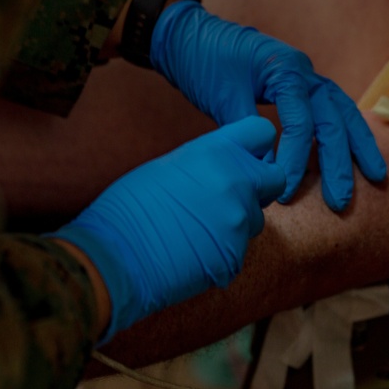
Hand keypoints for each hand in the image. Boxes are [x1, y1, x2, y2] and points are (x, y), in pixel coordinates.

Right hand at [51, 116, 285, 342]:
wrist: (115, 256)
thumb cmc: (129, 208)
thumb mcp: (168, 166)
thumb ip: (206, 161)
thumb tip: (223, 166)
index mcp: (216, 151)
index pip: (263, 132)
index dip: (257, 146)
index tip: (245, 158)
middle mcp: (235, 182)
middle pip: (274, 179)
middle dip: (258, 187)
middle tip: (227, 197)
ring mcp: (238, 221)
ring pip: (256, 219)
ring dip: (236, 223)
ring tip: (197, 229)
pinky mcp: (235, 255)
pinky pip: (238, 250)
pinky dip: (220, 252)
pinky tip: (190, 253)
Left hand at [149, 0, 386, 210]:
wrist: (187, 35)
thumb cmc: (202, 61)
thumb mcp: (222, 96)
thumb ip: (248, 132)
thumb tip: (266, 171)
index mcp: (286, 68)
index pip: (303, 122)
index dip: (297, 159)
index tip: (285, 189)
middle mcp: (304, 70)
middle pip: (334, 118)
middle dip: (340, 161)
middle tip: (341, 199)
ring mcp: (305, 76)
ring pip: (343, 112)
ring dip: (359, 145)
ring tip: (377, 176)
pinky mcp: (298, 86)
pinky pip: (330, 110)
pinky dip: (344, 132)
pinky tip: (354, 154)